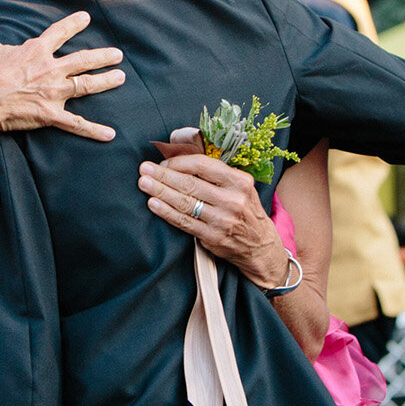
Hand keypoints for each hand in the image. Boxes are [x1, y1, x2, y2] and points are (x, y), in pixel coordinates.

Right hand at [0, 11, 124, 141]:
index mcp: (36, 51)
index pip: (59, 33)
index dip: (73, 24)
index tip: (86, 18)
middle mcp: (50, 70)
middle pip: (83, 60)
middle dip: (103, 56)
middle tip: (118, 54)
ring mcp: (54, 93)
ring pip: (87, 85)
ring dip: (106, 81)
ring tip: (120, 77)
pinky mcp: (51, 115)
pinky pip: (77, 124)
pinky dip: (94, 130)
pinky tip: (110, 134)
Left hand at [137, 153, 288, 289]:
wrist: (260, 245)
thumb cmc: (244, 210)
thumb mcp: (240, 187)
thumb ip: (216, 175)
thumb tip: (180, 160)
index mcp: (239, 181)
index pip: (203, 165)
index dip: (179, 162)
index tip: (163, 162)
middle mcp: (233, 199)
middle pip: (190, 183)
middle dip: (163, 175)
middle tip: (145, 169)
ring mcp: (223, 220)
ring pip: (185, 202)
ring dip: (161, 192)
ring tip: (144, 184)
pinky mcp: (213, 237)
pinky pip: (184, 222)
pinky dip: (166, 212)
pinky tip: (153, 204)